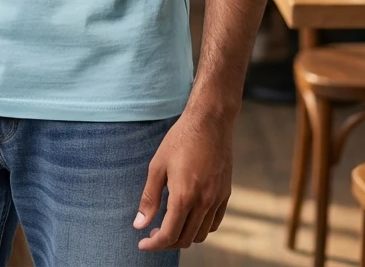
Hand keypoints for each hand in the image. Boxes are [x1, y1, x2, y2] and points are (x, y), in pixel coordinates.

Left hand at [133, 108, 232, 250]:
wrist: (210, 121)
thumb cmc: (180, 140)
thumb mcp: (157, 165)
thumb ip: (149, 198)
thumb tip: (139, 224)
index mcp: (184, 196)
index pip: (169, 235)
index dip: (154, 244)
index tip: (142, 243)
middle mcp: (203, 202)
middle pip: (185, 239)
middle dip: (167, 242)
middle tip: (153, 234)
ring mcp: (217, 199)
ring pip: (201, 234)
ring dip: (184, 236)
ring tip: (170, 225)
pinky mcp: (225, 194)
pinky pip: (214, 223)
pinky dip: (201, 227)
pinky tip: (190, 217)